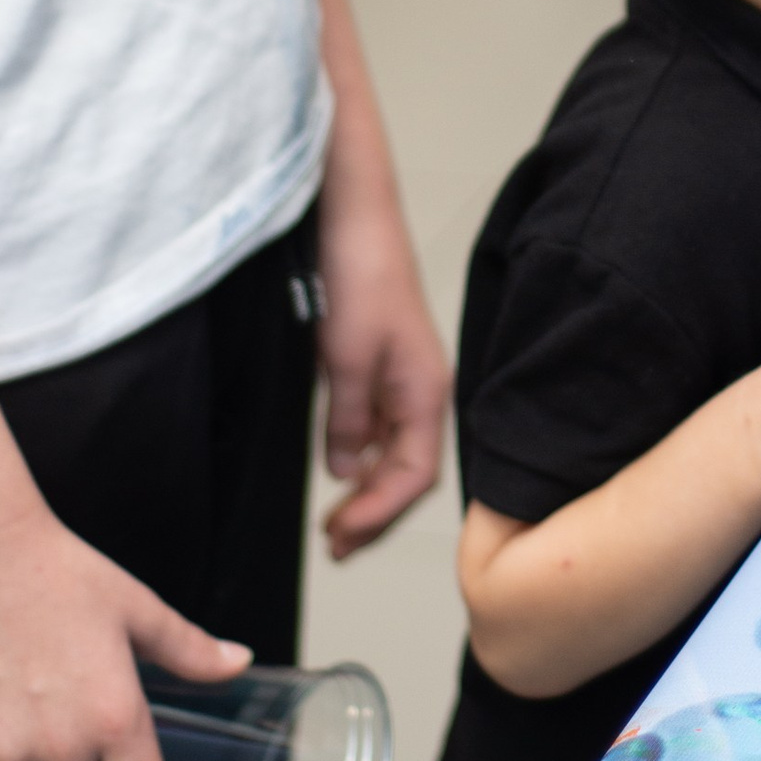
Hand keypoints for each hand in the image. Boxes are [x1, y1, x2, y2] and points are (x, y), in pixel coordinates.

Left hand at [314, 188, 449, 558]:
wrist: (353, 212)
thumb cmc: (359, 275)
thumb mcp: (346, 357)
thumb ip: (347, 418)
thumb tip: (344, 468)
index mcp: (426, 392)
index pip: (414, 475)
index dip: (378, 513)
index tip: (340, 538)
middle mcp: (421, 389)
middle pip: (408, 471)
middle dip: (376, 513)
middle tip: (335, 547)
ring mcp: (403, 375)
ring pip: (393, 451)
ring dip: (367, 489)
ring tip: (335, 521)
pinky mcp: (382, 359)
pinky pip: (379, 425)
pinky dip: (362, 455)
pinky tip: (342, 465)